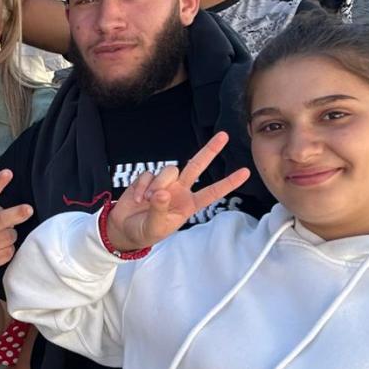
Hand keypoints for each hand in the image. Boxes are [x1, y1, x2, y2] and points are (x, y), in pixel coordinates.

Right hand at [104, 132, 249, 253]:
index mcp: (188, 205)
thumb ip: (160, 210)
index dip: (228, 183)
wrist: (124, 229)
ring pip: (169, 170)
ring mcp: (164, 183)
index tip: (245, 172)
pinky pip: (148, 174)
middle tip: (223, 136)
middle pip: (197, 166)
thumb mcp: (155, 228)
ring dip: (157, 183)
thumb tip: (162, 192)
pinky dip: (141, 186)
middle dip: (210, 150)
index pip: (212, 192)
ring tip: (147, 200)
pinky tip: (137, 199)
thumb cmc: (145, 232)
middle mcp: (179, 190)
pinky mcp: (147, 179)